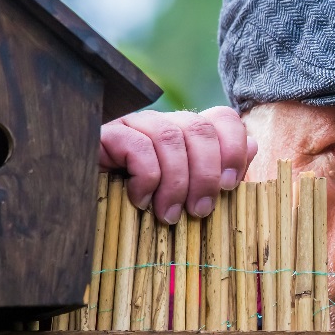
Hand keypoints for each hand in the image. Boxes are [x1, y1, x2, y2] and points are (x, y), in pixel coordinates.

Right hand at [98, 108, 257, 223]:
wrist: (80, 213)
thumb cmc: (141, 211)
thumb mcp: (186, 196)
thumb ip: (220, 172)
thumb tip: (254, 145)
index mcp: (185, 134)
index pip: (221, 118)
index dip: (233, 146)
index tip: (230, 185)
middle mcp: (161, 123)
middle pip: (199, 128)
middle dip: (206, 173)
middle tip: (201, 212)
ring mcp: (132, 126)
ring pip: (170, 136)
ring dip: (176, 182)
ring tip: (170, 216)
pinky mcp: (105, 137)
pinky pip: (137, 145)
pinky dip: (147, 177)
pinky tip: (141, 201)